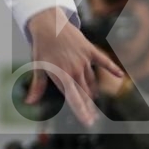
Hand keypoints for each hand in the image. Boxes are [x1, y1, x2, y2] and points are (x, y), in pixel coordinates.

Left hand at [22, 7, 126, 126]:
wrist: (48, 25)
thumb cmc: (42, 47)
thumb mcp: (38, 67)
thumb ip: (37, 87)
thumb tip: (28, 102)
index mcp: (62, 76)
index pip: (74, 99)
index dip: (82, 112)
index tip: (88, 122)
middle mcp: (75, 70)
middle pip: (85, 93)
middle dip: (89, 107)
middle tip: (93, 118)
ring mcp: (83, 60)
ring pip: (91, 80)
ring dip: (93, 92)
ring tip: (94, 101)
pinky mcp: (90, 50)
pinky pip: (103, 61)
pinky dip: (112, 68)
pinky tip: (120, 75)